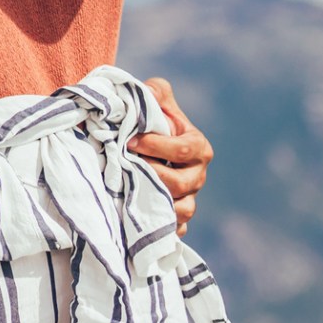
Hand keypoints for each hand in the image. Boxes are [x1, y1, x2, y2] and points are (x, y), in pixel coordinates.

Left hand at [129, 76, 212, 233]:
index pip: (181, 150)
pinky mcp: (176, 218)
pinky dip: (158, 227)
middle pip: (179, 183)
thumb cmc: (149, 119)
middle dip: (149, 172)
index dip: (154, 146)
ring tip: (128, 187)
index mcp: (197, 146)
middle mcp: (197, 175)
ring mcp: (188, 199)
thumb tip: (148, 93)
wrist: (140, 144)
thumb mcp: (153, 98)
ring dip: (152, 200)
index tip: (129, 141)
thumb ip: (153, 91)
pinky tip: (137, 218)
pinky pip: (172, 230)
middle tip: (125, 163)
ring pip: (179, 209)